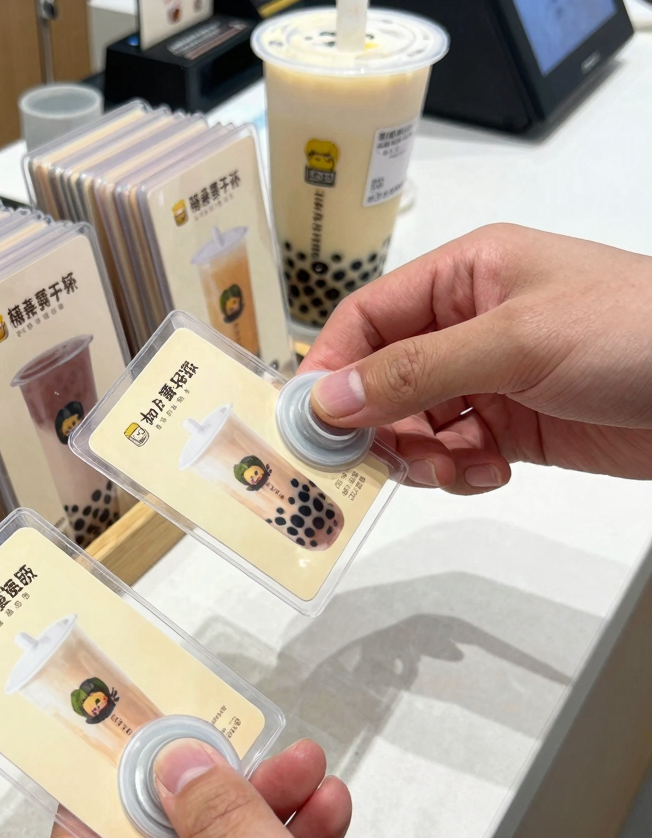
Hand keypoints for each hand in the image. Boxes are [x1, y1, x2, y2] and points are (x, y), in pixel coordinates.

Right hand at [302, 224, 651, 492]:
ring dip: (418, 455)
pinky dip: (460, 471)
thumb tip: (330, 399)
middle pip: (383, 379)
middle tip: (371, 462)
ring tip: (448, 469)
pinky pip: (456, 454)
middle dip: (376, 423)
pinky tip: (489, 471)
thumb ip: (416, 371)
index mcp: (466, 276)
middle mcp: (470, 325)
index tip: (309, 419)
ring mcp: (492, 379)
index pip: (368, 318)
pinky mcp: (515, 426)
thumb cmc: (636, 332)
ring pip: (415, 424)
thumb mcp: (516, 341)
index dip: (333, 366)